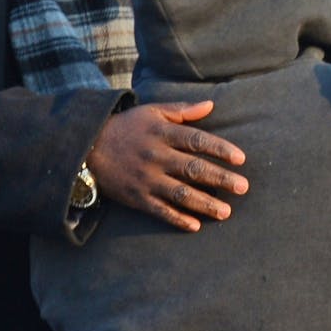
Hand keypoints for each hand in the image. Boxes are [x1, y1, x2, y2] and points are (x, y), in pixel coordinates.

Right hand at [87, 101, 247, 231]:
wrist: (87, 147)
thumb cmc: (127, 127)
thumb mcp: (152, 112)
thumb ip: (182, 110)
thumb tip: (211, 105)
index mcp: (162, 133)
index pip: (197, 140)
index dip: (220, 149)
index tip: (240, 159)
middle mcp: (156, 156)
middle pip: (193, 169)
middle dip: (220, 179)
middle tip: (243, 187)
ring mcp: (146, 179)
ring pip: (179, 193)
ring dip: (204, 203)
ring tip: (226, 212)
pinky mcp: (136, 197)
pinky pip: (159, 210)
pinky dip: (176, 219)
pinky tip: (195, 226)